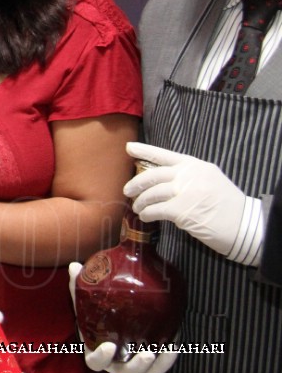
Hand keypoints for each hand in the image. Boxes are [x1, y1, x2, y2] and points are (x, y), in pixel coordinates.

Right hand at [67, 262, 177, 372]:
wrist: (117, 318)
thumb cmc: (98, 313)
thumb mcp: (88, 301)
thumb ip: (80, 287)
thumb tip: (74, 266)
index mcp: (98, 351)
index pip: (95, 362)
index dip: (101, 358)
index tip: (109, 346)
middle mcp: (116, 362)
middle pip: (125, 372)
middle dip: (136, 366)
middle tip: (147, 354)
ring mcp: (135, 363)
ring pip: (146, 372)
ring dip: (156, 365)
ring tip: (164, 349)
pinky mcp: (152, 361)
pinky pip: (162, 365)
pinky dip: (169, 357)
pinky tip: (175, 340)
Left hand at [125, 142, 258, 260]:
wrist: (244, 225)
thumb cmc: (227, 205)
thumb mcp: (210, 180)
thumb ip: (189, 177)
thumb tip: (163, 181)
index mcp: (195, 165)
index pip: (165, 155)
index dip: (145, 150)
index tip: (129, 147)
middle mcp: (189, 175)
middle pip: (153, 175)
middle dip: (136, 183)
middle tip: (128, 191)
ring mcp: (186, 191)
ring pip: (152, 193)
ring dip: (141, 202)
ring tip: (138, 208)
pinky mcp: (182, 210)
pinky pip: (156, 209)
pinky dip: (148, 213)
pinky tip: (146, 217)